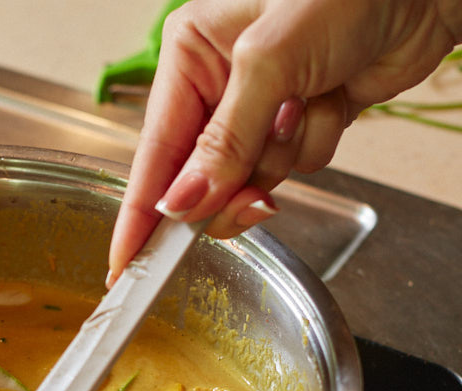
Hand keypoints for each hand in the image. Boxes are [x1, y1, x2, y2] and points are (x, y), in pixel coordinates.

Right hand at [107, 0, 459, 283]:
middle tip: (258, 187)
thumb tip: (183, 202)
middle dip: (235, 183)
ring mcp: (259, 109)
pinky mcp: (298, 125)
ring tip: (310, 102)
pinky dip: (318, 144)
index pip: (154, 150)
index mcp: (190, 53)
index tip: (127, 265)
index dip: (142, 214)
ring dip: (286, 154)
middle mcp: (217, 84)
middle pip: (201, 179)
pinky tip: (334, 100)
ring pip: (251, 179)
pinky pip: (293, 169)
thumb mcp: (271, 62)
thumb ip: (224, 141)